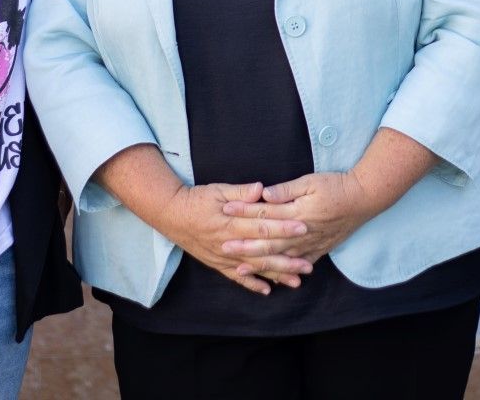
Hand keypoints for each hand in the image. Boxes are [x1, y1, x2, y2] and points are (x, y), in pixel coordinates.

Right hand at [157, 182, 312, 295]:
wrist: (170, 215)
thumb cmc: (196, 199)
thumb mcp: (218, 189)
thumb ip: (241, 192)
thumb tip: (261, 189)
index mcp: (231, 222)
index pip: (262, 226)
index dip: (283, 228)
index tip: (303, 228)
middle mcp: (228, 242)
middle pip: (262, 252)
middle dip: (286, 259)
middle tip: (308, 265)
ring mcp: (222, 256)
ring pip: (253, 268)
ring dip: (275, 275)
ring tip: (296, 281)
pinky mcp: (216, 263)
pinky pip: (236, 277)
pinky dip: (251, 284)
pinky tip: (267, 290)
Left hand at [220, 171, 375, 272]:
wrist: (364, 199)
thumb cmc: (337, 186)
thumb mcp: (311, 181)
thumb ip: (286, 189)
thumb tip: (264, 194)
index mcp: (298, 211)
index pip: (265, 212)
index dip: (244, 211)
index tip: (225, 211)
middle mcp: (302, 232)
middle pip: (268, 240)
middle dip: (245, 244)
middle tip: (223, 247)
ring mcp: (311, 243)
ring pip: (281, 257)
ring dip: (260, 263)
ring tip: (240, 268)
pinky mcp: (320, 249)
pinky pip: (299, 264)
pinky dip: (285, 272)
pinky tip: (273, 280)